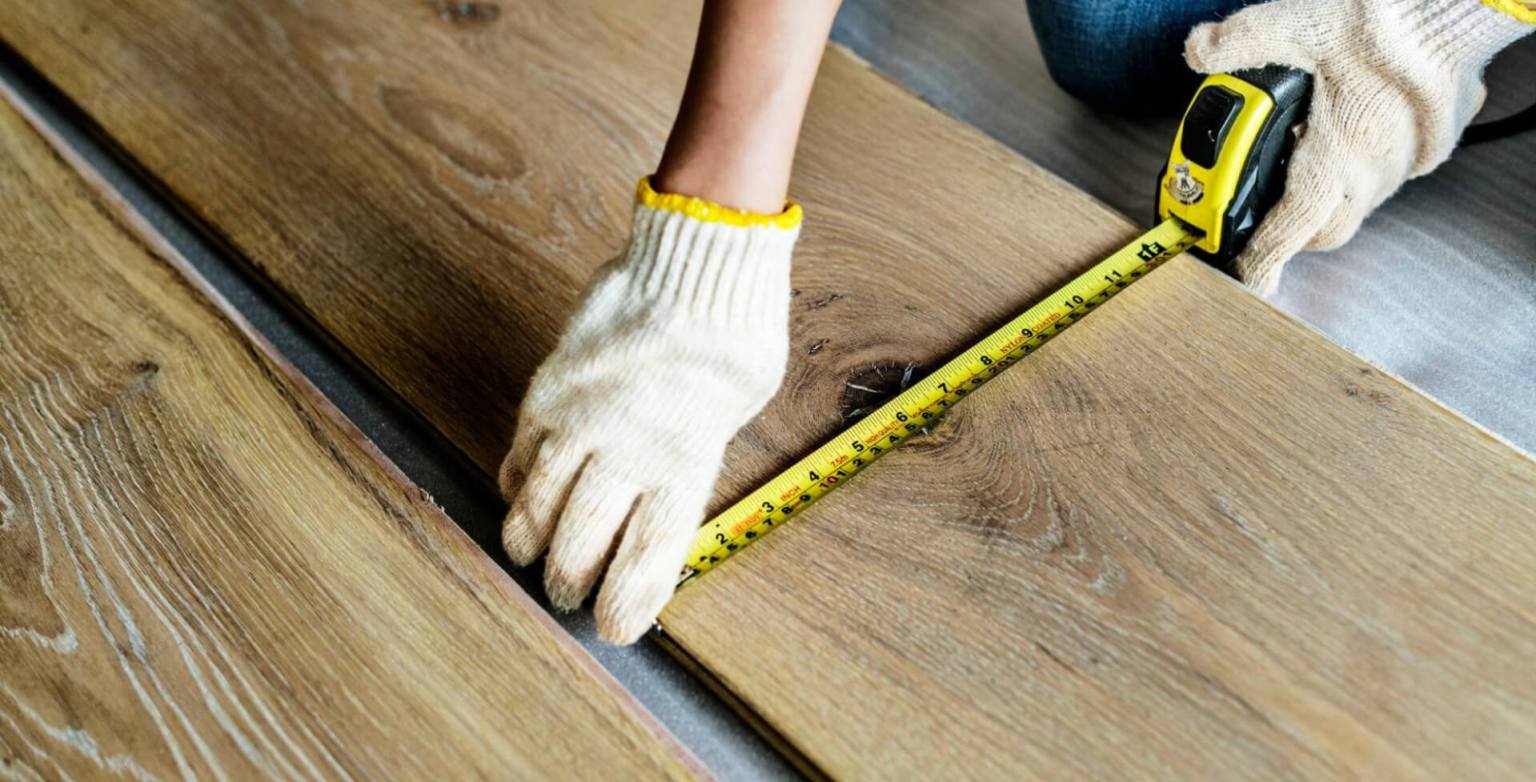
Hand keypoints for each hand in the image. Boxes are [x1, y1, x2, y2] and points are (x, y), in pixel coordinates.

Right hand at [500, 179, 799, 643]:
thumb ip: (701, 456)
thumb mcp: (742, 408)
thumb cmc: (735, 334)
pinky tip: (517, 499)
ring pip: (537, 504)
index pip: (648, 556)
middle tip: (568, 596)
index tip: (615, 629)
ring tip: (530, 559)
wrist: (695, 258)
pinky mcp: (551, 389)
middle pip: (582, 542)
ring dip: (530, 542)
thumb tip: (675, 492)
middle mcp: (627, 449)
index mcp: (684, 462)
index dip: (627, 602)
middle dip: (571, 581)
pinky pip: (520, 451)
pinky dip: (514, 484)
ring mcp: (582, 419)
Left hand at [1184, 0, 1531, 294]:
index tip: (1248, 275)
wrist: (1460, 8)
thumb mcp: (1298, 24)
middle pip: (1326, 228)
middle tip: (1263, 215)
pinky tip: (1347, 132)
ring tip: (1302, 163)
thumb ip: (1241, 41)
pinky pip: (1391, 173)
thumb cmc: (1395, 20)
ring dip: (1328, 196)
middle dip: (1292, 231)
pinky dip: (1362, 166)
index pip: (1290, 226)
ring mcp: (1410, 159)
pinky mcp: (1436, 142)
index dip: (1263, 257)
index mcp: (1337, 153)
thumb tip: (1201, 48)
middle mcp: (1376, 168)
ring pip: (1359, 203)